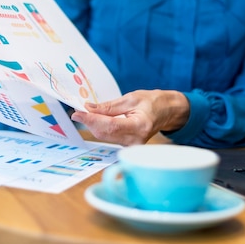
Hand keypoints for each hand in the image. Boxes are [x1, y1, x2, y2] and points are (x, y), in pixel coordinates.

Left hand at [71, 89, 189, 145]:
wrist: (166, 112)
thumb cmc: (153, 102)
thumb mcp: (131, 98)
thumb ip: (109, 106)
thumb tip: (89, 108)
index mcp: (140, 126)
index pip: (110, 125)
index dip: (91, 120)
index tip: (78, 113)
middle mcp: (136, 140)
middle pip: (104, 133)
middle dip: (89, 122)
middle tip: (78, 111)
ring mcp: (132, 145)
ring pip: (105, 136)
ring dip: (93, 125)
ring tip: (85, 113)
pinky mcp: (128, 145)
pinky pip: (109, 138)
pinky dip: (100, 128)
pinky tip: (95, 120)